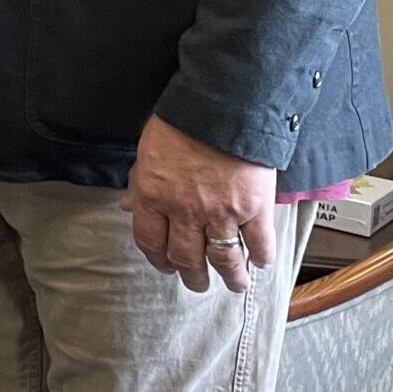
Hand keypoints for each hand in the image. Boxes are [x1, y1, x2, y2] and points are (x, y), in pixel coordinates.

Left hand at [121, 114, 277, 293]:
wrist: (222, 107)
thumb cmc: (182, 122)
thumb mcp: (148, 151)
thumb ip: (139, 183)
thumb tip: (130, 208)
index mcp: (154, 196)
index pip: (150, 241)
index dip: (158, 259)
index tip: (165, 266)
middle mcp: (185, 212)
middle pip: (186, 258)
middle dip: (192, 276)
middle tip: (197, 282)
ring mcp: (222, 213)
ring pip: (223, 259)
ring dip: (229, 276)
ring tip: (235, 284)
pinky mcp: (254, 208)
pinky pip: (259, 243)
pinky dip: (261, 257)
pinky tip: (261, 262)